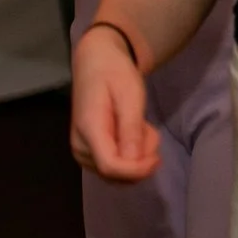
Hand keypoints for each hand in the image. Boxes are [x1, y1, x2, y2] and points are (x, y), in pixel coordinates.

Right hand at [68, 24, 159, 181]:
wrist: (96, 63)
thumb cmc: (115, 74)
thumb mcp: (130, 96)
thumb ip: (131, 128)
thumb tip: (133, 161)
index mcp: (88, 129)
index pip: (111, 166)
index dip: (137, 170)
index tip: (158, 158)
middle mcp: (80, 147)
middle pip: (115, 174)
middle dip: (141, 159)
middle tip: (148, 128)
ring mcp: (82, 152)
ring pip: (118, 173)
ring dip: (138, 155)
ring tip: (140, 125)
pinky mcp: (89, 153)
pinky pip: (115, 166)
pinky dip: (132, 153)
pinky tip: (133, 131)